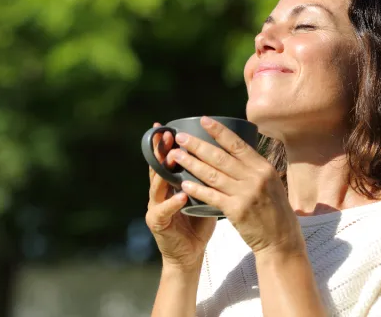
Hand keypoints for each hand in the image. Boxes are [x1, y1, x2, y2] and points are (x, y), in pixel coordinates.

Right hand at [145, 122, 216, 271]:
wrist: (189, 254)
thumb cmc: (198, 223)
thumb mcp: (203, 195)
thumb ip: (206, 178)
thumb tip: (225, 155)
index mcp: (169, 184)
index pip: (165, 160)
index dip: (165, 144)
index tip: (166, 126)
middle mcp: (159, 193)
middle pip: (157, 167)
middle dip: (160, 150)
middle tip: (166, 135)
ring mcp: (155, 207)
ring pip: (157, 185)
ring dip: (164, 171)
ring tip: (172, 157)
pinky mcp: (157, 223)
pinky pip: (164, 210)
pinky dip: (173, 202)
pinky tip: (181, 194)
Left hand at [165, 117, 303, 256]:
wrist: (282, 239)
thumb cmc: (275, 210)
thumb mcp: (271, 182)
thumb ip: (253, 168)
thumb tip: (235, 150)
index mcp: (263, 167)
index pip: (237, 144)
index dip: (219, 131)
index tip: (203, 120)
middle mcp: (255, 177)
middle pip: (221, 157)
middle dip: (198, 145)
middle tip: (180, 137)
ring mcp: (246, 193)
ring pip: (213, 174)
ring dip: (191, 163)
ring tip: (175, 156)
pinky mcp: (237, 210)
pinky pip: (212, 196)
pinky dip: (197, 188)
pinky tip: (184, 182)